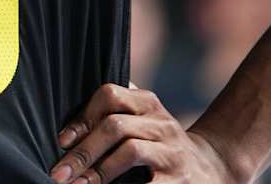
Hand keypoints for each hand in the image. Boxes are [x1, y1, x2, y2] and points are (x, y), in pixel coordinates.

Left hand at [50, 83, 243, 183]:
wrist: (211, 168)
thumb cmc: (159, 144)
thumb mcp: (142, 120)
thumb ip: (114, 113)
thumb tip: (65, 131)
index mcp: (148, 103)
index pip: (110, 95)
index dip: (82, 117)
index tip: (62, 141)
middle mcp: (162, 122)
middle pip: (115, 126)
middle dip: (83, 151)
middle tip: (59, 172)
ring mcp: (173, 150)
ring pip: (130, 150)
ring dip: (98, 170)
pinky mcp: (179, 178)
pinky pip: (148, 183)